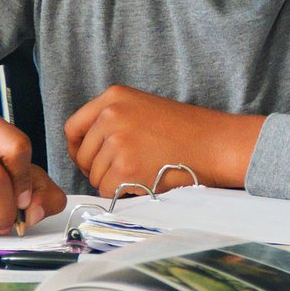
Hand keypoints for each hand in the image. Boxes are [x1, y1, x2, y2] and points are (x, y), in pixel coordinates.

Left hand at [64, 85, 264, 195]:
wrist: (215, 144)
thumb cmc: (186, 131)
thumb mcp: (144, 107)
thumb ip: (114, 120)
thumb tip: (86, 149)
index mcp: (114, 97)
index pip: (74, 127)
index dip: (78, 148)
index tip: (87, 159)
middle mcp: (111, 115)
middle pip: (83, 155)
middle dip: (98, 169)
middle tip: (123, 172)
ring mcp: (117, 142)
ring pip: (95, 175)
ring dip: (114, 182)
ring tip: (143, 173)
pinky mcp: (125, 168)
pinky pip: (108, 190)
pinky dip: (123, 193)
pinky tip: (145, 182)